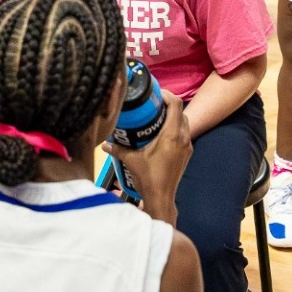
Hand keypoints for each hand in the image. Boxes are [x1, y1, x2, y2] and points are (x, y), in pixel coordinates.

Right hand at [103, 89, 191, 220]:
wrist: (162, 198)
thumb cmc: (149, 179)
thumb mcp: (131, 160)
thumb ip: (118, 149)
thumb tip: (104, 144)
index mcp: (172, 135)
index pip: (176, 105)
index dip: (167, 95)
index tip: (156, 93)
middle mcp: (183, 138)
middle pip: (181, 112)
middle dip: (168, 105)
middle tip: (152, 105)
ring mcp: (187, 146)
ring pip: (184, 123)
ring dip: (173, 117)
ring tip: (155, 117)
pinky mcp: (187, 153)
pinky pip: (183, 134)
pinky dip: (175, 129)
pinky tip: (160, 133)